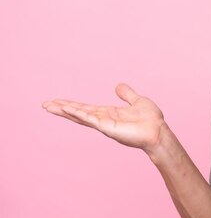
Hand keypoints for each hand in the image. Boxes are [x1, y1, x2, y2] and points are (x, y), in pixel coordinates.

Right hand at [42, 83, 166, 153]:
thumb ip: (127, 94)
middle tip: (45, 104)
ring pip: (81, 116)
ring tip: (50, 106)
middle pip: (79, 113)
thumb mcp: (137, 101)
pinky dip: (79, 113)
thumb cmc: (151, 120)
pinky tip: (67, 109)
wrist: (159, 131)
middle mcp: (104, 119)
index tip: (58, 101)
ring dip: (65, 111)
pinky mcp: (108, 128)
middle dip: (62, 109)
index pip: (86, 108)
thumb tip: (118, 86)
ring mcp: (104, 124)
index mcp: (109, 113)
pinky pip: (90, 119)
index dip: (72, 105)